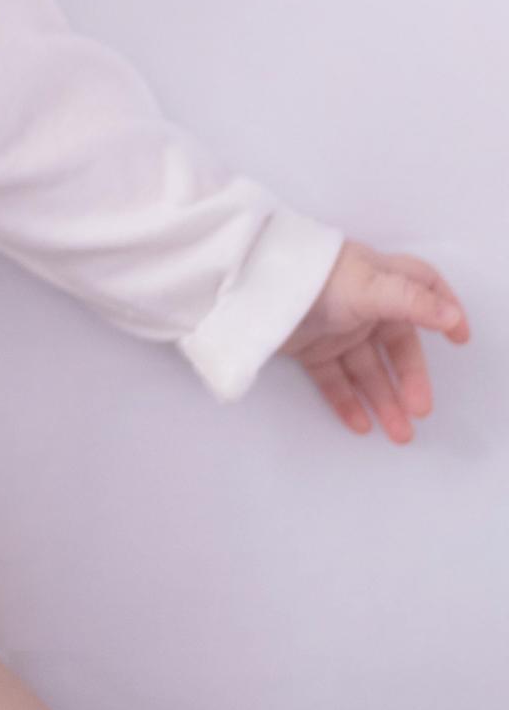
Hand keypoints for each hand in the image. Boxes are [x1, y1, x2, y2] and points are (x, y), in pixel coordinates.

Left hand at [278, 239, 469, 443]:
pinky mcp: (306, 345)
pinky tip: (361, 424)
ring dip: (384, 399)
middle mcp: (358, 302)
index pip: (420, 288)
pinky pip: (332, 377)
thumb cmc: (314, 276)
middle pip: (396, 345)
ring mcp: (332, 325)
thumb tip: (452, 315)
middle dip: (410, 380)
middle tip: (419, 413)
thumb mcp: (368, 287)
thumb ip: (412, 302)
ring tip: (398, 433)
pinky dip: (346, 400)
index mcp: (378, 280)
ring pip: (366, 367)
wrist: (249, 283)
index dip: (442, 309)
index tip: (459, 339)